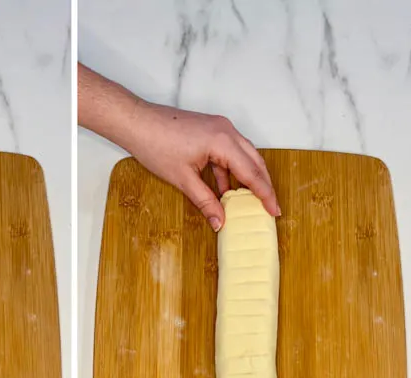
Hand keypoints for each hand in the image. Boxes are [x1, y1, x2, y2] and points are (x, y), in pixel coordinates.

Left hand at [78, 63, 279, 230]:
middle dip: (263, 185)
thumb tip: (219, 221)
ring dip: (248, 177)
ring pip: (244, 155)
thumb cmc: (155, 143)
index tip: (274, 209)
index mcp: (223, 142)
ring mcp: (219, 128)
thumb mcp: (183, 179)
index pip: (252, 172)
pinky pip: (229, 152)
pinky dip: (231, 170)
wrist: (136, 122)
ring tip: (250, 201)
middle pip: (255, 161)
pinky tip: (226, 189)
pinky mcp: (211, 130)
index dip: (265, 194)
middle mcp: (226, 131)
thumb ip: (205, 201)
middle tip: (269, 206)